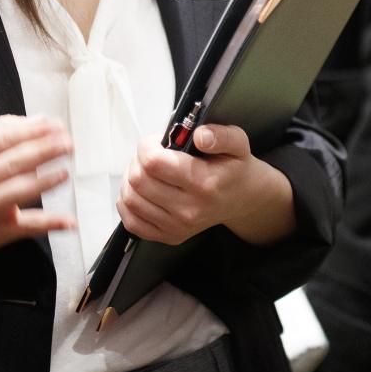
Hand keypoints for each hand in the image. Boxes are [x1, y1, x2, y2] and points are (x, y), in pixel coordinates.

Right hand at [0, 115, 74, 273]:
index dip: (36, 129)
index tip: (57, 125)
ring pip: (20, 190)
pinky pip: (26, 226)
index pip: (6, 136)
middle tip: (68, 143)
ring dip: (47, 180)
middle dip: (47, 150)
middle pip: (16, 161)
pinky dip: (50, 224)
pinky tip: (69, 221)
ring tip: (65, 171)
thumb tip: (38, 121)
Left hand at [115, 125, 294, 247]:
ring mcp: (178, 226)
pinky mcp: (169, 236)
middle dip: (138, 160)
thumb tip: (200, 136)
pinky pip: (132, 222)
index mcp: (204, 183)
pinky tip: (139, 191)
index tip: (155, 141)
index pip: (154, 163)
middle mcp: (190, 209)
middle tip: (150, 154)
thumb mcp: (238, 143)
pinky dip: (127, 203)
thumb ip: (221, 135)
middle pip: (139, 180)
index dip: (147, 146)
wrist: (243, 198)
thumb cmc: (234, 168)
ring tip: (146, 170)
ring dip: (130, 179)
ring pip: (130, 199)